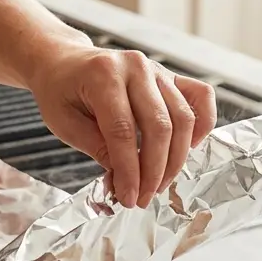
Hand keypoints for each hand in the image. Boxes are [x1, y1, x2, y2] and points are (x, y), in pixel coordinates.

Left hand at [25, 42, 216, 207]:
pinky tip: (188, 149)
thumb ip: (96, 148)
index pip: (122, 131)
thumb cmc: (60, 92)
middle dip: (154, 170)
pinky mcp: (171, 75)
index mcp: (103, 76)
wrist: (64, 62)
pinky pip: (200, 97)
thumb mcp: (64, 123)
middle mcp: (136, 68)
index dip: (129, 170)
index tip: (129, 197)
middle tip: (144, 197)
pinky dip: (202, 124)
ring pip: (182, 118)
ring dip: (175, 158)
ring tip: (159, 184)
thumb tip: (125, 181)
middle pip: (159, 126)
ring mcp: (157, 69)